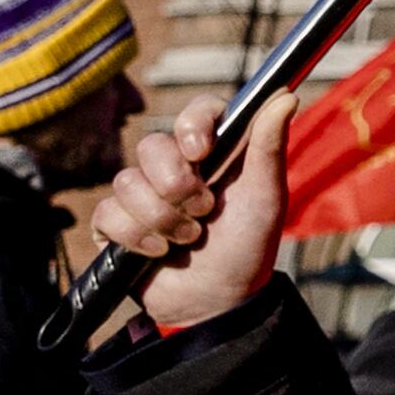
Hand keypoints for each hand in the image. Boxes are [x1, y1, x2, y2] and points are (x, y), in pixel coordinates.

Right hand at [88, 96, 288, 334]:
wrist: (218, 300)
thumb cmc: (248, 245)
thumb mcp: (266, 197)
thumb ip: (269, 147)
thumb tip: (286, 94)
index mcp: (215, 152)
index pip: (197, 111)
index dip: (193, 124)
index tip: (202, 150)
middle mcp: (175, 167)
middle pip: (151, 145)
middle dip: (177, 185)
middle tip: (205, 210)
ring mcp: (142, 194)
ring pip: (126, 182)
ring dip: (162, 218)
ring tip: (189, 237)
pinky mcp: (115, 225)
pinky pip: (108, 214)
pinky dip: (136, 237)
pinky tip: (159, 252)